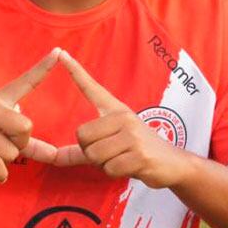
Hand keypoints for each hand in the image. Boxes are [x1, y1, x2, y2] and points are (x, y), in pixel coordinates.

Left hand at [34, 50, 192, 188]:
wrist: (174, 163)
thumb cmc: (138, 152)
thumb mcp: (112, 146)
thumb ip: (81, 152)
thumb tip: (53, 159)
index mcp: (116, 111)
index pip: (92, 88)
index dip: (76, 72)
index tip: (62, 53)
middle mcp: (123, 117)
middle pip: (82, 136)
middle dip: (91, 153)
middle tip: (111, 154)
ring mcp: (133, 135)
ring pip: (94, 155)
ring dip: (104, 165)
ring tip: (122, 159)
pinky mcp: (140, 154)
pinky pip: (109, 168)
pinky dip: (115, 173)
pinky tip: (130, 167)